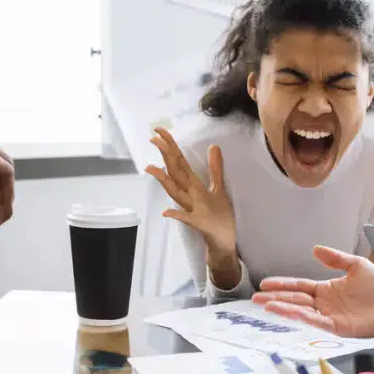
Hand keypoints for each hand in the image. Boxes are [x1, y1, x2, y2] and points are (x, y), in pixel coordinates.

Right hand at [145, 128, 237, 279]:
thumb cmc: (220, 217)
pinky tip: (166, 212)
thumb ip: (216, 168)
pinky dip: (176, 215)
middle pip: (175, 173)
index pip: (180, 162)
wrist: (222, 243)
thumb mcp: (219, 188)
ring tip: (151, 167)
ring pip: (175, 193)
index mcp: (193, 186)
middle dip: (165, 156)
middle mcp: (188, 195)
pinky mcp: (198, 224)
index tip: (159, 130)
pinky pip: (186, 219)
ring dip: (164, 181)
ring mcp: (191, 210)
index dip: (171, 146)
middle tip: (153, 138)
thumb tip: (213, 145)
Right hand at [253, 246, 373, 338]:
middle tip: (256, 297)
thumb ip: (335, 258)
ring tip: (266, 305)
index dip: (282, 284)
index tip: (265, 282)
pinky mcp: (338, 328)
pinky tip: (290, 312)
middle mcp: (325, 304)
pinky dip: (303, 317)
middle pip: (295, 299)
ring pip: (302, 311)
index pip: (299, 286)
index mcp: (327, 289)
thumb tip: (315, 249)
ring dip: (284, 308)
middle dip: (275, 298)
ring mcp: (330, 316)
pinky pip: (317, 322)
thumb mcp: (356, 265)